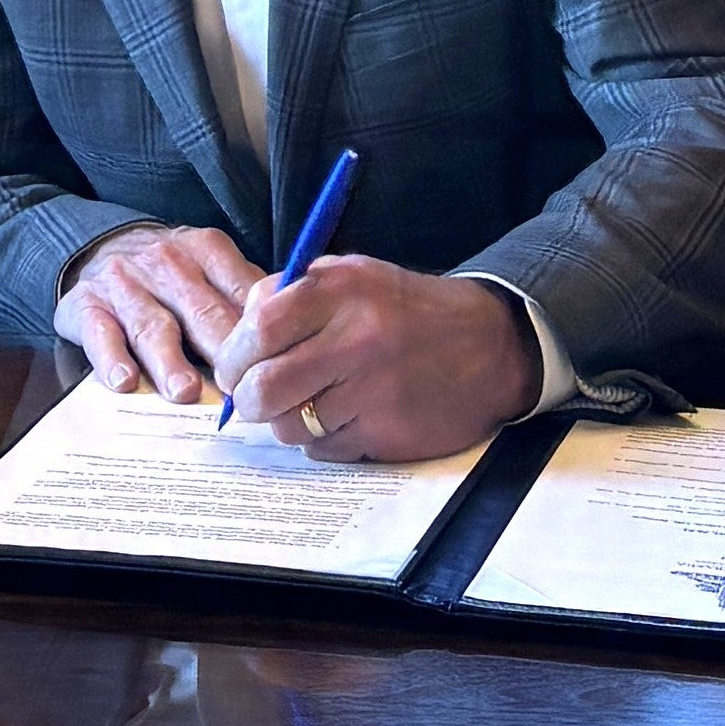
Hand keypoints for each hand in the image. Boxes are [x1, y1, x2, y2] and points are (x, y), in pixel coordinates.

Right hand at [59, 222, 262, 401]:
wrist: (99, 245)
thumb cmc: (171, 271)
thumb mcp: (210, 265)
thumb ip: (243, 296)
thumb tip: (290, 338)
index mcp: (206, 250)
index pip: (239, 291)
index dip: (258, 331)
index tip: (274, 364)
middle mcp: (166, 264)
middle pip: (201, 312)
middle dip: (221, 351)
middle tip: (238, 389)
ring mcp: (125, 285)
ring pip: (153, 327)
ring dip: (170, 361)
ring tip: (184, 391)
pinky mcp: (87, 306)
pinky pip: (100, 334)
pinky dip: (111, 358)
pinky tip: (123, 382)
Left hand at [212, 256, 537, 465]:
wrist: (491, 345)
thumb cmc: (408, 310)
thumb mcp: (354, 276)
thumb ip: (293, 294)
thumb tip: (238, 332)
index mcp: (342, 291)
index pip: (259, 329)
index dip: (233, 356)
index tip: (232, 369)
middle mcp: (358, 339)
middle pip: (265, 388)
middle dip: (248, 401)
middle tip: (252, 400)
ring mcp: (374, 390)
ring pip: (290, 426)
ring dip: (287, 422)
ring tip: (311, 404)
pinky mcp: (388, 432)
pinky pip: (325, 449)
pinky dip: (324, 440)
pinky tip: (347, 416)